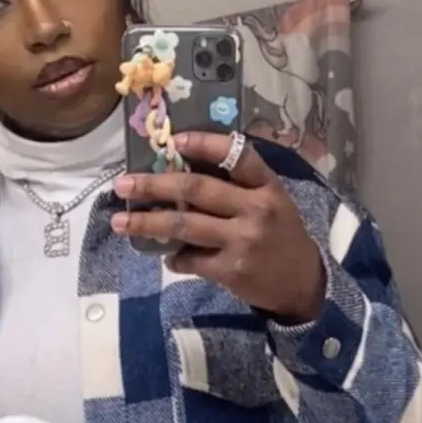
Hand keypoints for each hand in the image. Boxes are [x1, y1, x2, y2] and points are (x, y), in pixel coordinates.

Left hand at [110, 132, 325, 322]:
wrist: (301, 282)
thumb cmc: (280, 231)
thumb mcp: (271, 199)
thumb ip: (237, 184)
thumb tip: (180, 168)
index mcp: (267, 185)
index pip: (237, 155)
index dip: (205, 144)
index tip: (175, 140)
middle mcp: (256, 209)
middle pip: (197, 189)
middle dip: (155, 184)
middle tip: (123, 184)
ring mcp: (243, 240)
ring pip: (185, 225)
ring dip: (147, 222)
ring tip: (120, 221)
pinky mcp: (232, 270)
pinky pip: (191, 260)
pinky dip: (173, 257)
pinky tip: (165, 255)